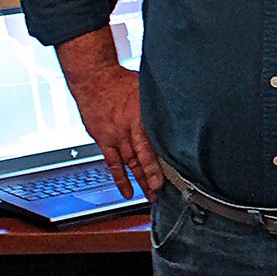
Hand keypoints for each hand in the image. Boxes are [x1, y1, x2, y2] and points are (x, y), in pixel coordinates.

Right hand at [64, 61, 161, 200]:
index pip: (150, 146)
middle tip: (159, 194)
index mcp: (140, 117)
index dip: (157, 164)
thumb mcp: (148, 89)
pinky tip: (126, 190)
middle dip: (150, 178)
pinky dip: (119, 178)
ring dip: (139, 181)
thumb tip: (183, 107)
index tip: (165, 179)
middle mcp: (126, 130)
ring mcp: (113, 137)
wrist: (94, 80)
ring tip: (148, 196)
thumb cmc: (122, 81)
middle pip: (140, 158)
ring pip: (128, 164)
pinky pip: (112, 163)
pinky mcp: (103, 140)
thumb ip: (161, 104)